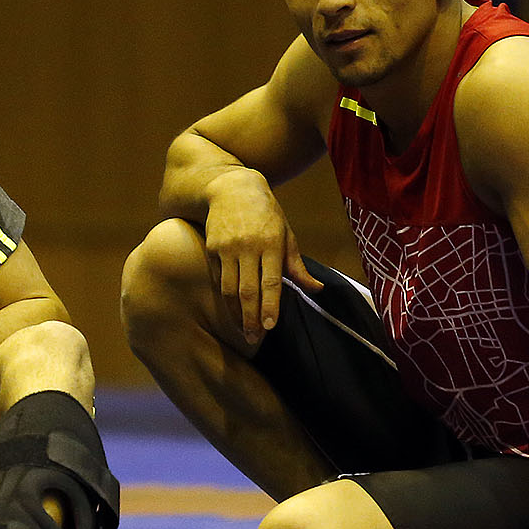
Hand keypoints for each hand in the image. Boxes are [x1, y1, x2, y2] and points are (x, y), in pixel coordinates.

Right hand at [203, 169, 321, 344]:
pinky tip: (232, 311)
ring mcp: (227, 248)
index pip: (271, 282)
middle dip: (251, 318)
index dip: (270, 306)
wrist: (231, 188)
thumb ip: (296, 265)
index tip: (270, 327)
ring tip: (243, 331)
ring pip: (229, 288)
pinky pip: (219, 279)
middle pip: (247, 290)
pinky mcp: (211, 248)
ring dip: (235, 313)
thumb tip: (317, 289)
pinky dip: (225, 298)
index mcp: (271, 243)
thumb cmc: (265, 214)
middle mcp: (248, 246)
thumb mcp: (286, 234)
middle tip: (254, 339)